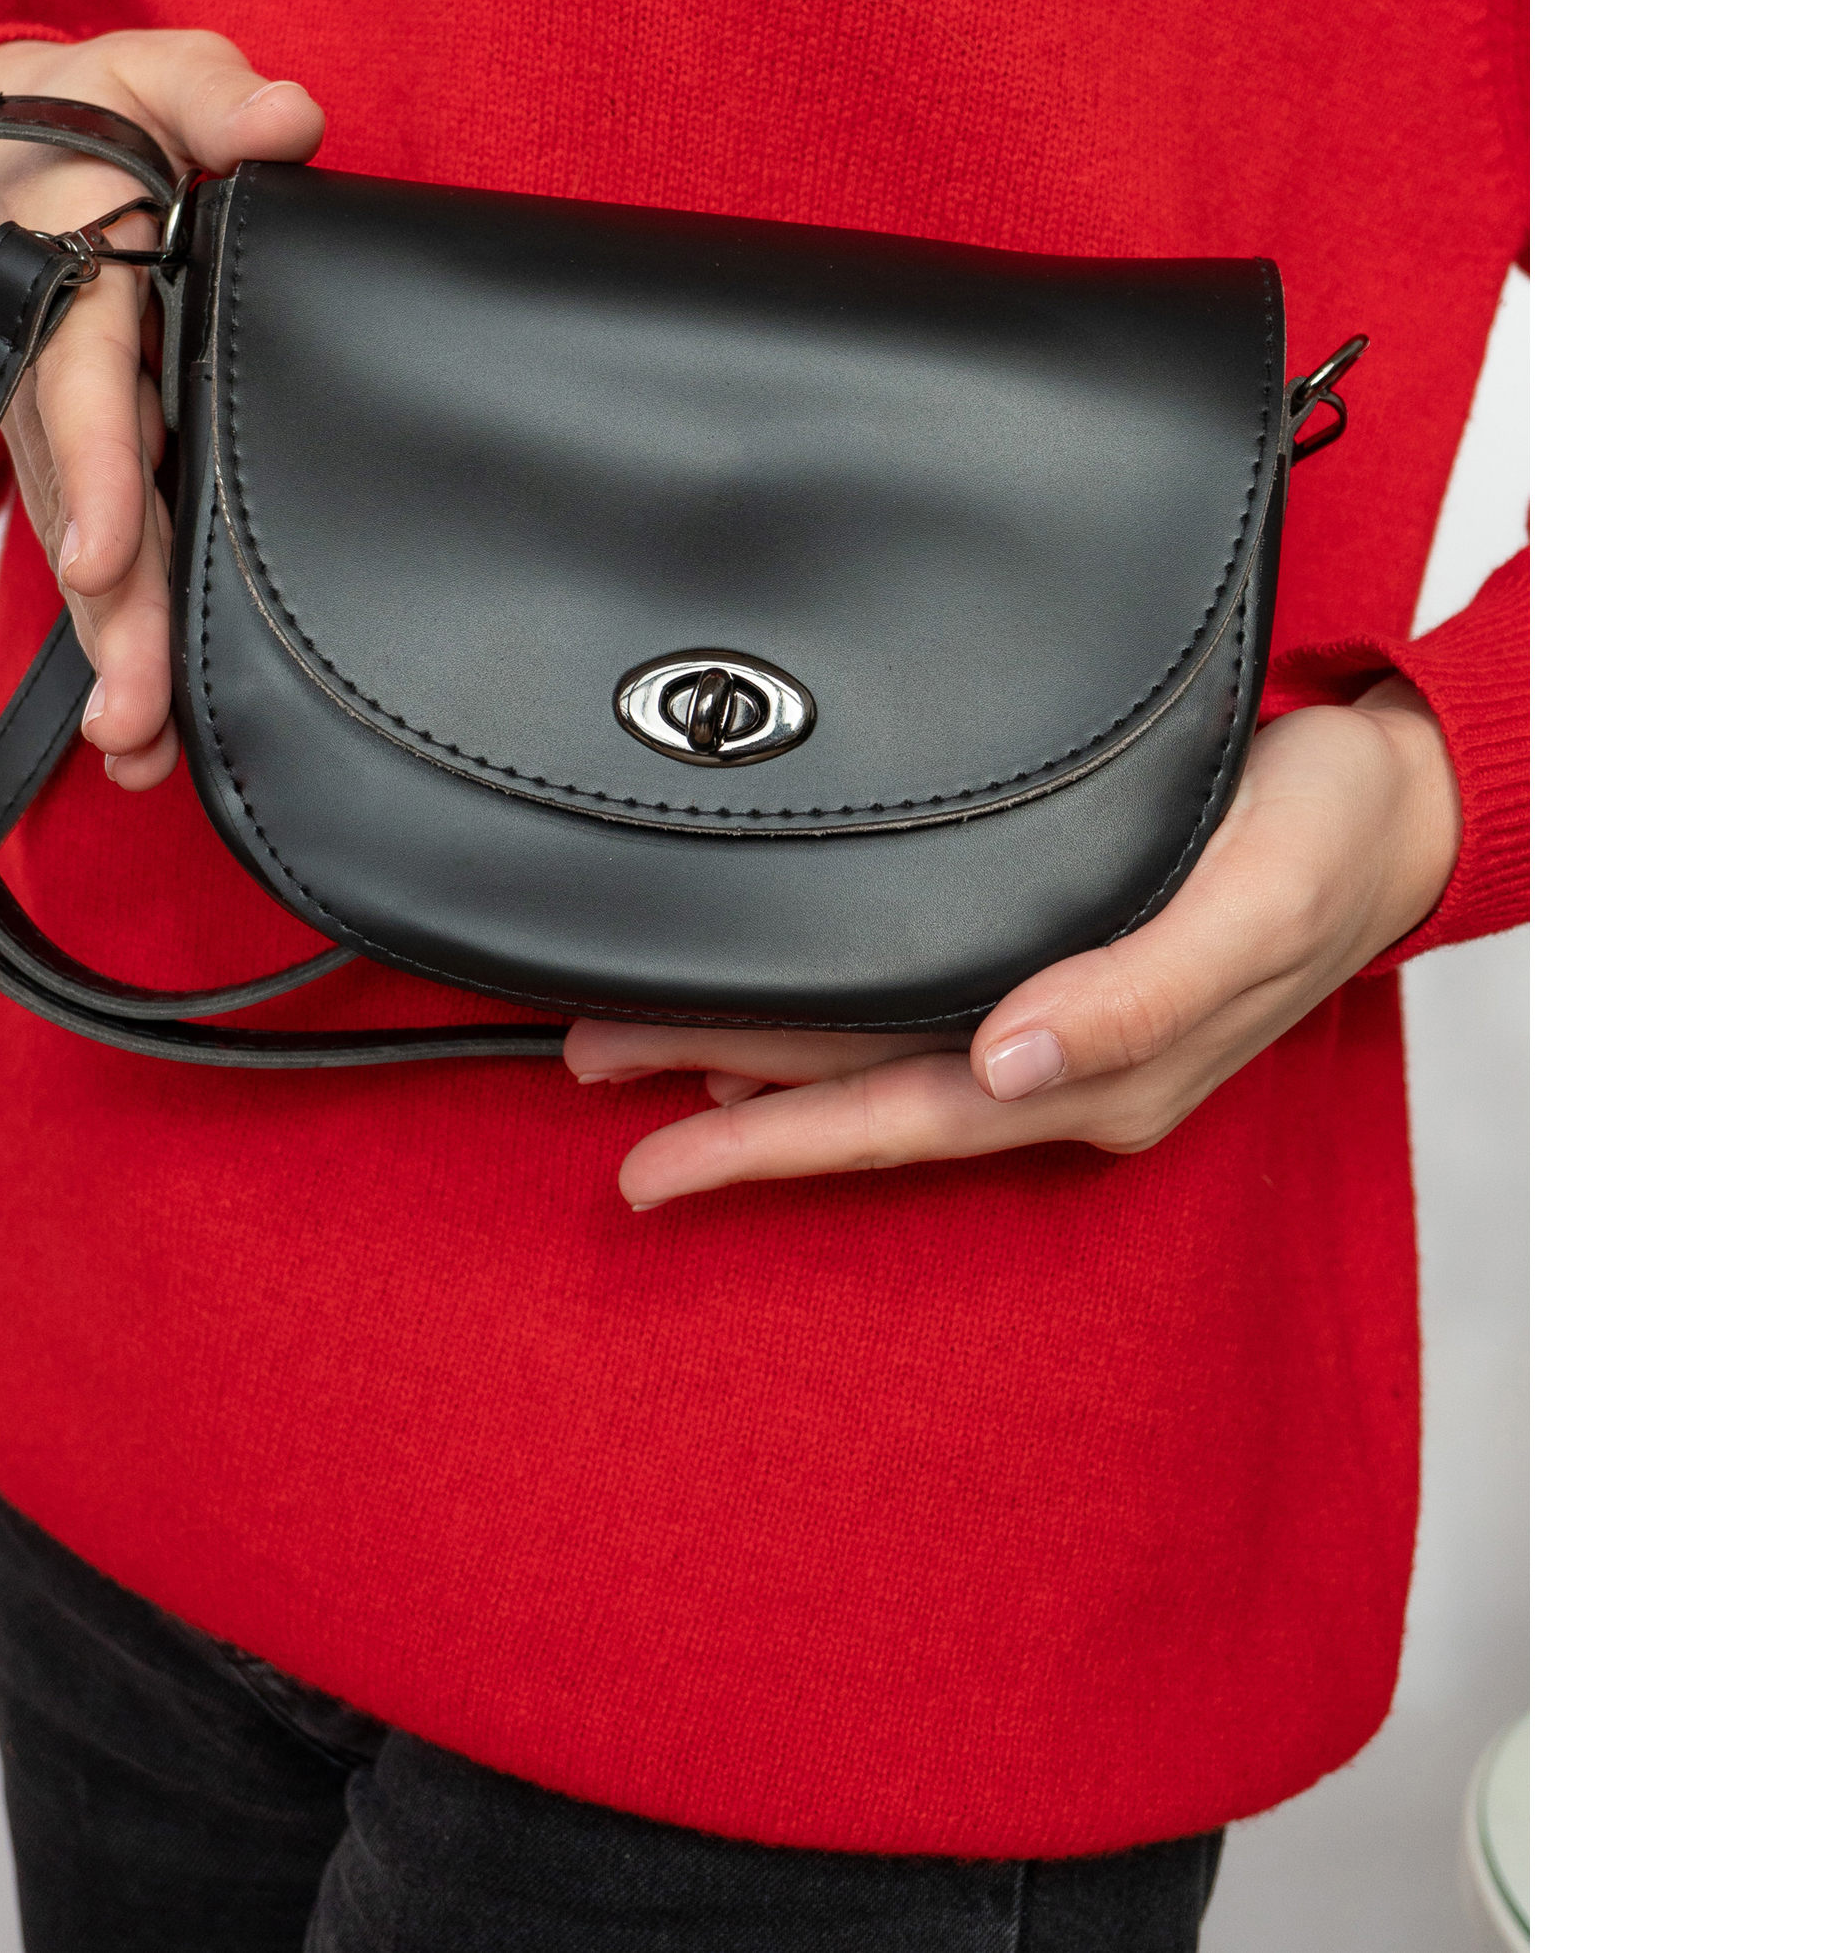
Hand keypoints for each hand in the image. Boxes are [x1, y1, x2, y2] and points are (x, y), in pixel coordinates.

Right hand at [0, 33, 325, 787]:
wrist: (6, 152)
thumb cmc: (91, 116)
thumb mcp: (147, 74)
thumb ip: (209, 90)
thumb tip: (284, 119)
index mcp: (73, 276)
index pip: (82, 381)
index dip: (98, 469)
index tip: (101, 556)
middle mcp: (58, 368)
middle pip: (83, 500)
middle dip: (107, 612)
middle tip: (135, 713)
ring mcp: (65, 428)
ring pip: (88, 549)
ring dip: (112, 651)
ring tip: (141, 750)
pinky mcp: (85, 463)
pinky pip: (100, 556)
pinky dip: (117, 642)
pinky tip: (145, 740)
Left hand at [565, 676, 1463, 1208]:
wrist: (1388, 805)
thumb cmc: (1324, 841)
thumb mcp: (1250, 905)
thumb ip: (1139, 994)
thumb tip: (1014, 1060)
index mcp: (1093, 1074)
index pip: (891, 1121)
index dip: (763, 1144)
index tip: (642, 1166)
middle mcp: (1053, 1067)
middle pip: (852, 1095)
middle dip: (714, 1092)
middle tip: (583, 1065)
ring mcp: (1049, 1030)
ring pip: (867, 1061)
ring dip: (746, 1061)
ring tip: (632, 1051)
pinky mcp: (1051, 974)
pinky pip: (905, 1023)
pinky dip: (818, 1033)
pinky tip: (759, 1026)